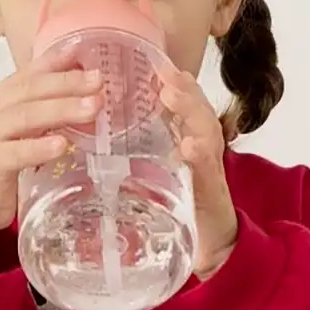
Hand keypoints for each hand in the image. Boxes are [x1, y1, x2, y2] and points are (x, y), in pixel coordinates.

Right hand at [0, 64, 100, 282]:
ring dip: (63, 109)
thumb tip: (84, 100)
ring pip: (27, 116)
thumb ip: (41, 116)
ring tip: (93, 107)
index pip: (28, 74)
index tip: (87, 56)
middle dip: (68, 83)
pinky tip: (63, 144)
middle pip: (31, 90)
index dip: (57, 63)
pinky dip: (41, 147)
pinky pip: (18, 152)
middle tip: (99, 81)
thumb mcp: (18, 134)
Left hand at [159, 68, 238, 278]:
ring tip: (171, 95)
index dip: (170, 81)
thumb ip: (139, 151)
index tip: (152, 62)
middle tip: (163, 71)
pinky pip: (206, 170)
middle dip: (182, 88)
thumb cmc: (180, 208)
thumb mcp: (156, 173)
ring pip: (205, 131)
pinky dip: (198, 155)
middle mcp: (202, 149)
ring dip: (189, 110)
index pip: (182, 105)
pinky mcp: (211, 193)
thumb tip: (98, 131)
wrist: (210, 247)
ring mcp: (209, 170)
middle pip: (197, 110)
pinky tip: (187, 146)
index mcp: (187, 141)